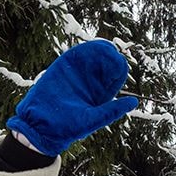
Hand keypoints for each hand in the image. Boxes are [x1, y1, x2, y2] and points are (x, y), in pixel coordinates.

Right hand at [8, 39, 138, 155]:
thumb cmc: (67, 127)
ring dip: (99, 51)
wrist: (40, 125)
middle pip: (105, 64)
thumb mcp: (93, 119)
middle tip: (114, 53)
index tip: (121, 64)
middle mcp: (90, 83)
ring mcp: (76, 74)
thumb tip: (135, 102)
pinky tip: (91, 47)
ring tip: (106, 48)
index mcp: (100, 94)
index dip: (119, 69)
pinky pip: (75, 56)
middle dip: (110, 57)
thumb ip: (112, 110)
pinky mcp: (62, 68)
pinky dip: (84, 50)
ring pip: (92, 57)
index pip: (115, 77)